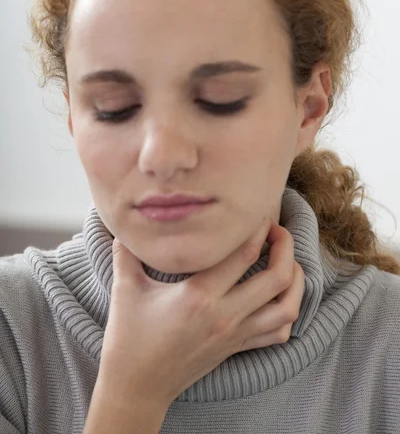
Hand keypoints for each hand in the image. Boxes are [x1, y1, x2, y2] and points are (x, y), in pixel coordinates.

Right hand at [98, 220, 304, 407]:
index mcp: (198, 296)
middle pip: (276, 277)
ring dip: (295, 280)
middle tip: (275, 230)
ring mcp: (235, 334)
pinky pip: (278, 332)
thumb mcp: (126, 290)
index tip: (256, 211)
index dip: (257, 227)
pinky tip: (279, 295)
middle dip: (284, 246)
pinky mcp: (237, 348)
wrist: (137, 387)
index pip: (243, 254)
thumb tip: (123, 225)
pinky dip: (287, 311)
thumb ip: (126, 253)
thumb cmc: (129, 339)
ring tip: (286, 260)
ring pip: (286, 307)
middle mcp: (224, 315)